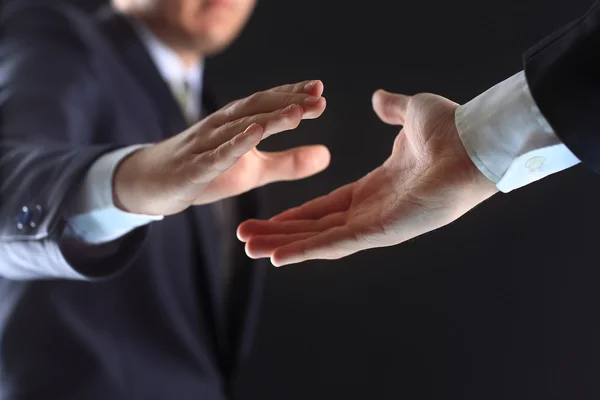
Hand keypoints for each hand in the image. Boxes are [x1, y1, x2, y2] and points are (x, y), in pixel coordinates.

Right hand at [113, 80, 328, 214]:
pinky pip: (217, 155)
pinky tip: (255, 134)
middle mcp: (221, 126)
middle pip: (257, 108)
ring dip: (269, 118)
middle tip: (318, 98)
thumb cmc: (206, 171)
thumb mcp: (253, 171)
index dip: (292, 96)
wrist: (152, 184)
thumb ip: (288, 163)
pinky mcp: (194, 168)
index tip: (320, 91)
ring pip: (240, 127)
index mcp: (236, 123)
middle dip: (288, 101)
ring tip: (297, 112)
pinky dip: (236, 144)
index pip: (267, 104)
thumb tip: (327, 155)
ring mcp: (205, 145)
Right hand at [237, 90, 498, 265]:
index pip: (326, 206)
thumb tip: (379, 98)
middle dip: (280, 234)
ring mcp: (378, 224)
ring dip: (284, 245)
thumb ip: (391, 107)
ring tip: (249, 249)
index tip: (267, 219)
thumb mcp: (412, 112)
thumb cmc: (452, 129)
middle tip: (245, 239)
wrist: (476, 141)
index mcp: (377, 188)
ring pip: (321, 240)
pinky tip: (278, 258)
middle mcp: (373, 211)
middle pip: (316, 227)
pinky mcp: (383, 231)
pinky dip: (307, 252)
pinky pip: (338, 244)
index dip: (295, 215)